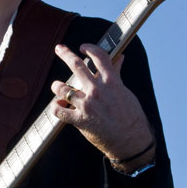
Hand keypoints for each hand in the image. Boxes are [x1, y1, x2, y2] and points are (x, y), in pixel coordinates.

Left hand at [50, 43, 154, 168]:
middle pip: (76, 65)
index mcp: (111, 82)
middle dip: (65, 54)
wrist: (131, 140)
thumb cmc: (130, 116)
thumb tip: (120, 58)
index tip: (83, 47)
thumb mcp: (125, 92)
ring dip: (57, 86)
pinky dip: (55, 106)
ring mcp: (87, 105)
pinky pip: (59, 110)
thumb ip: (116, 74)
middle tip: (59, 48)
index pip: (99, 56)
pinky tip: (57, 105)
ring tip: (57, 86)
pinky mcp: (80, 120)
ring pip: (62, 88)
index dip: (90, 48)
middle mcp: (97, 91)